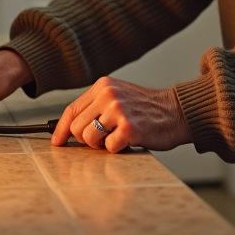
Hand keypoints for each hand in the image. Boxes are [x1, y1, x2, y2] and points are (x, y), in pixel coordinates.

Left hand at [52, 76, 192, 153]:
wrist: (176, 111)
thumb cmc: (146, 109)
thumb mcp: (118, 97)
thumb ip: (96, 106)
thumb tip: (70, 128)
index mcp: (103, 86)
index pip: (72, 109)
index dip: (61, 129)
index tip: (57, 142)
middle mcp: (108, 95)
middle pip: (76, 128)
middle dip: (86, 140)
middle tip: (103, 138)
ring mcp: (118, 110)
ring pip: (89, 138)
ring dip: (102, 145)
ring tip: (117, 137)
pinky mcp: (129, 127)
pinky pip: (109, 148)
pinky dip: (118, 149)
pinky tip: (129, 139)